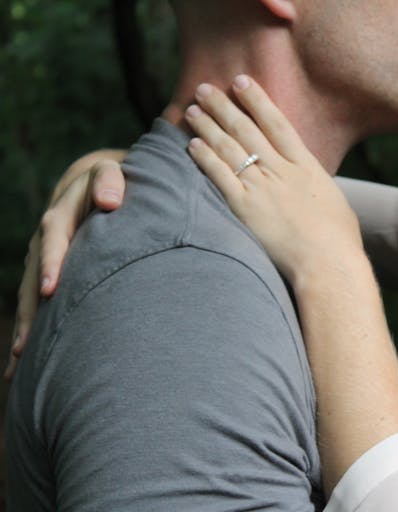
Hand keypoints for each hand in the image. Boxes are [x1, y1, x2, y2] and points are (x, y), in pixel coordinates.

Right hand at [5, 160, 125, 379]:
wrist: (97, 187)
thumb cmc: (111, 183)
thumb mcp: (111, 173)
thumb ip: (110, 181)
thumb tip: (110, 200)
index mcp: (60, 219)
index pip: (53, 241)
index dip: (51, 264)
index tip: (49, 289)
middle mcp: (45, 244)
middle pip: (31, 280)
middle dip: (29, 313)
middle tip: (25, 345)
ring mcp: (42, 262)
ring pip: (28, 299)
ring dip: (24, 328)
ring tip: (19, 360)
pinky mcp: (47, 276)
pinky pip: (34, 305)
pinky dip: (30, 330)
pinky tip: (23, 360)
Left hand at [185, 77, 363, 283]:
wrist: (329, 262)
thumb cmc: (339, 240)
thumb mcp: (334, 202)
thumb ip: (316, 187)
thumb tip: (311, 183)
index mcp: (306, 167)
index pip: (278, 124)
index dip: (258, 101)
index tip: (242, 82)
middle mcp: (282, 171)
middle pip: (247, 130)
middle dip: (224, 107)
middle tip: (205, 88)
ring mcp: (262, 188)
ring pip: (230, 148)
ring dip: (209, 126)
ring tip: (193, 110)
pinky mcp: (246, 208)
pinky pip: (220, 176)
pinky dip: (205, 158)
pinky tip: (192, 144)